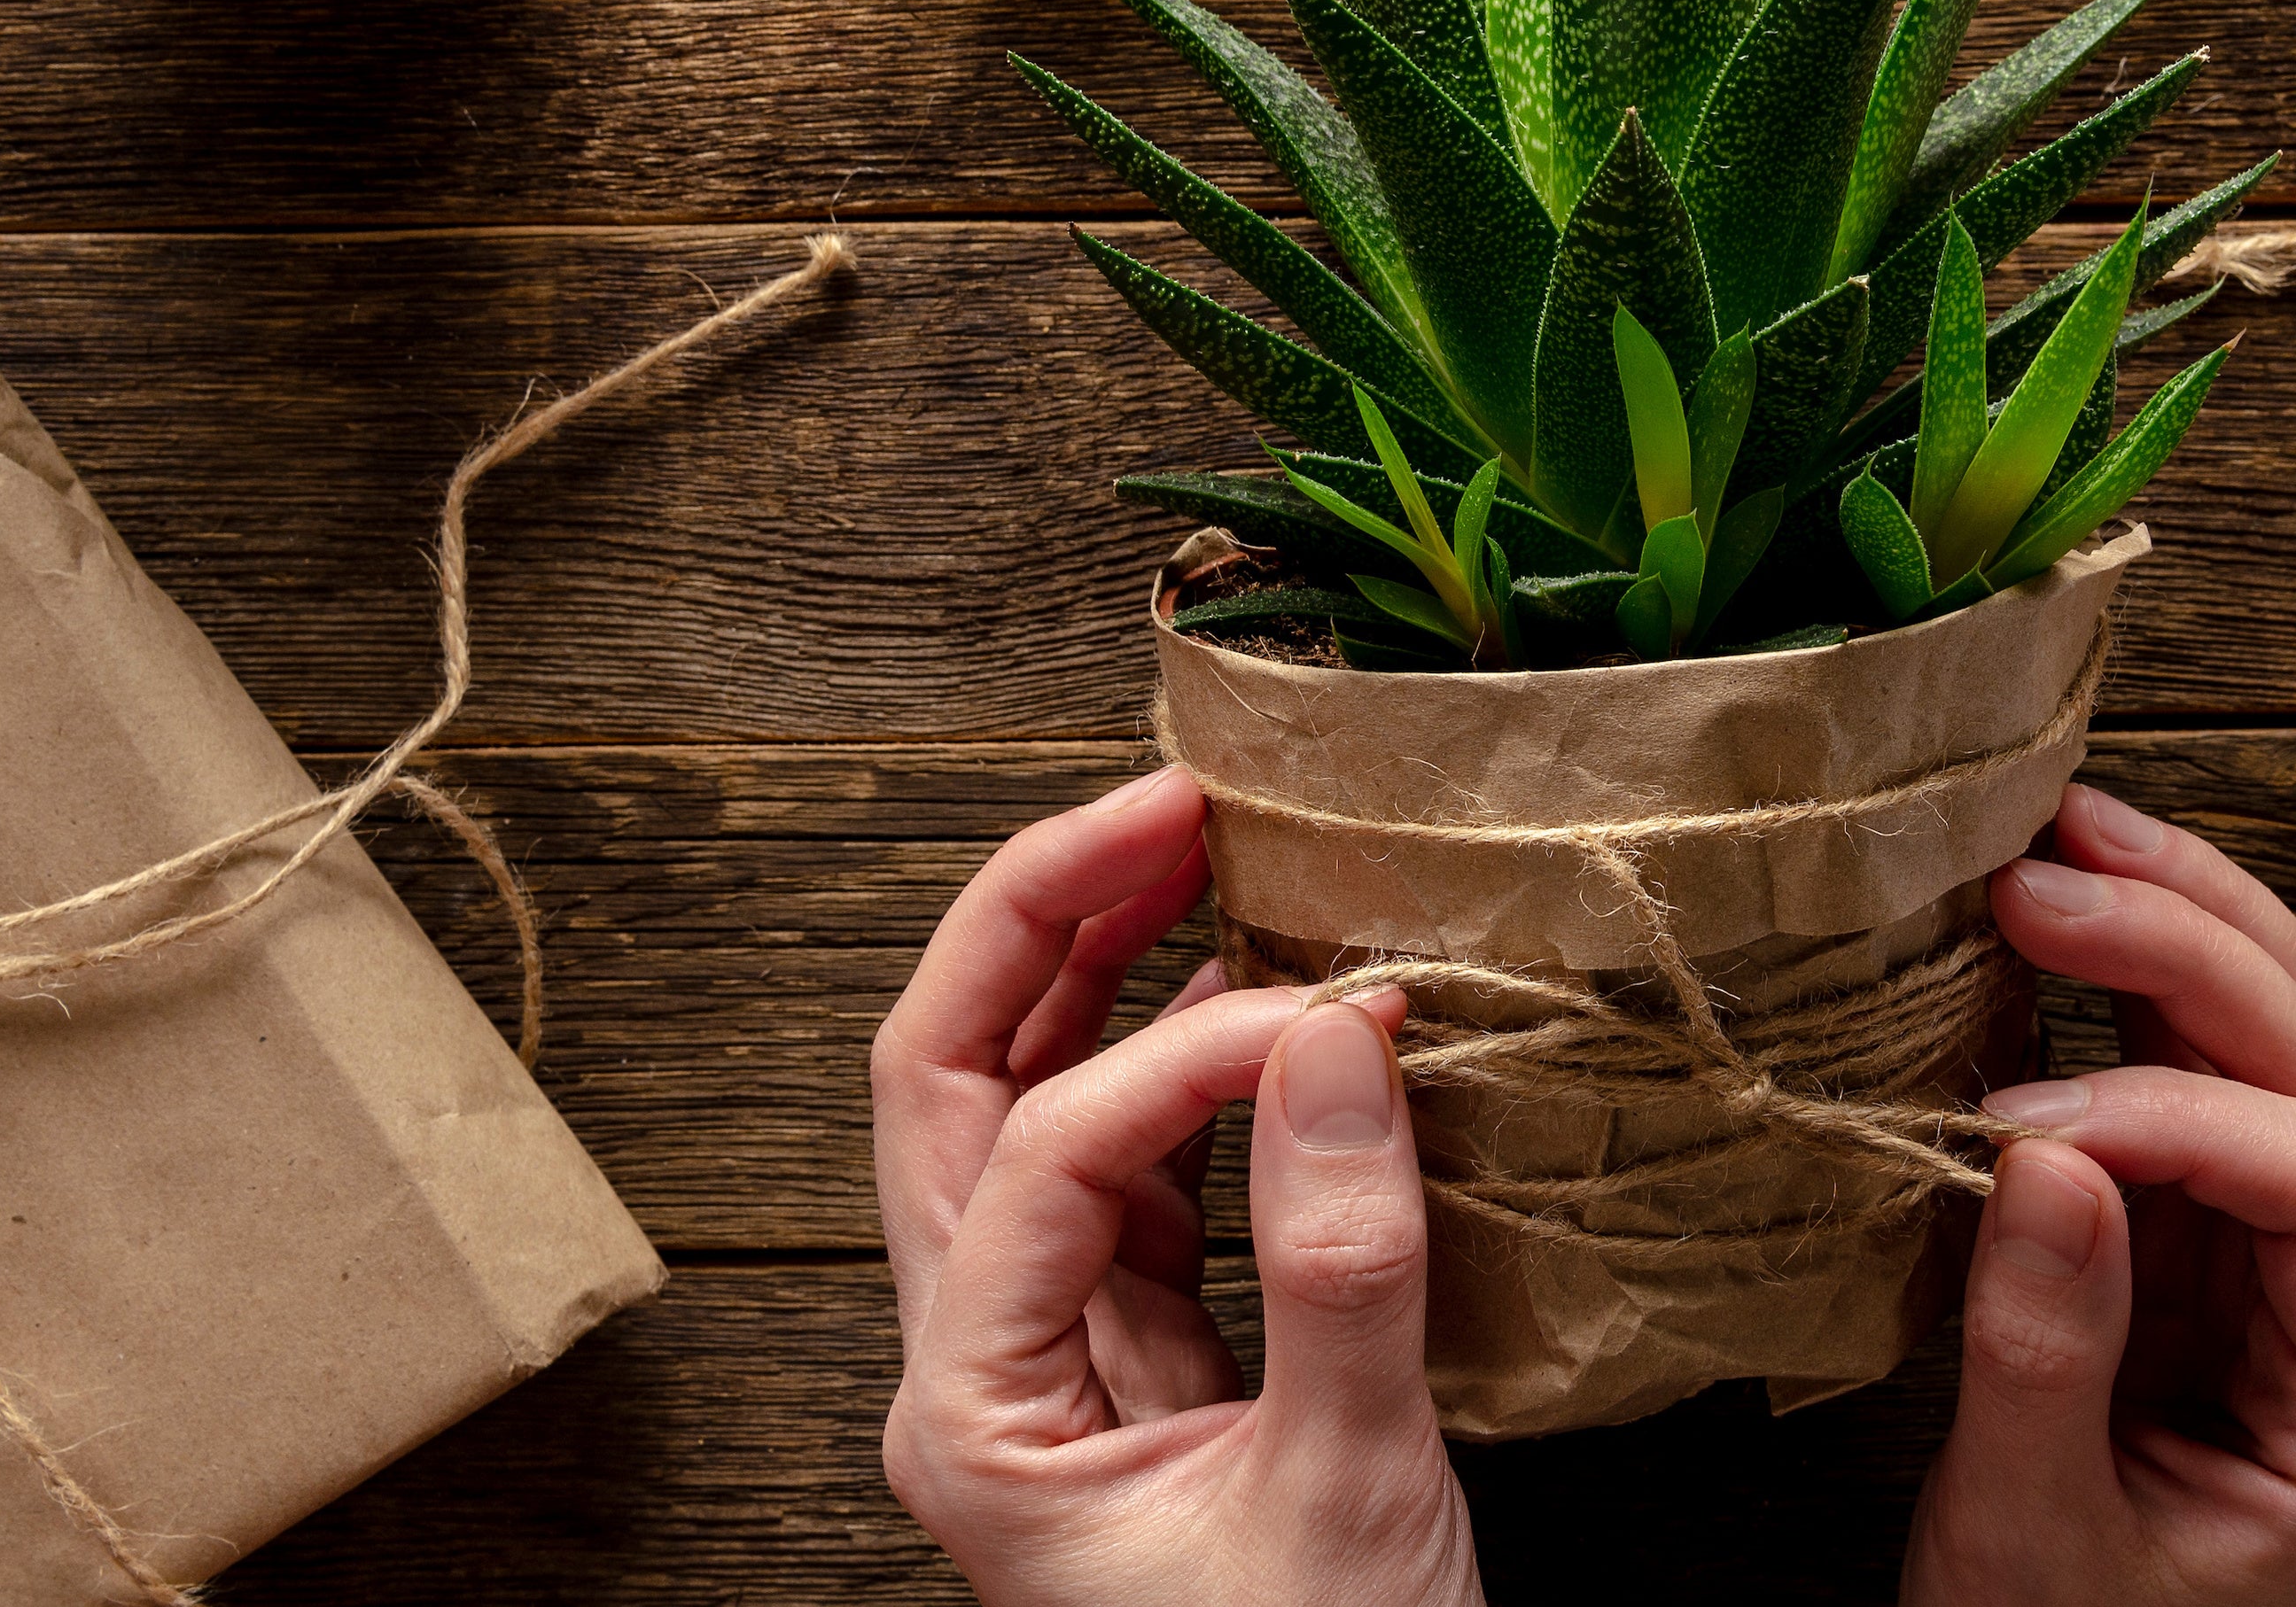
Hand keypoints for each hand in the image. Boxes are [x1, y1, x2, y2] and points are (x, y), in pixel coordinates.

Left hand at [872, 765, 1482, 1606]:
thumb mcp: (1344, 1495)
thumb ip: (1339, 1270)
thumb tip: (1335, 1041)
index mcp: (976, 1414)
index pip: (1039, 1155)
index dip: (1176, 1050)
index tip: (1325, 1012)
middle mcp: (985, 1364)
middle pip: (951, 1084)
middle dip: (1043, 922)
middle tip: (1166, 799)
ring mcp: (1058, 1351)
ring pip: (1027, 1106)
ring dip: (1101, 962)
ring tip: (1199, 843)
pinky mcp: (1149, 1349)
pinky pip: (1135, 1165)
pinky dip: (1187, 1058)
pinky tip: (1257, 991)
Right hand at [1902, 784, 2295, 1606]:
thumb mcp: (2039, 1544)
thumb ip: (2046, 1361)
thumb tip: (2042, 1158)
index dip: (2179, 1123)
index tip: (2020, 1135)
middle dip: (2188, 955)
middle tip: (2040, 882)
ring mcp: (2287, 1260)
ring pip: (2283, 1036)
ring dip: (2177, 919)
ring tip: (2061, 835)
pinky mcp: (2201, 1230)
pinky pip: (2195, 1070)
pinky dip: (2128, 981)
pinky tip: (2059, 915)